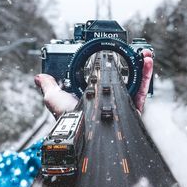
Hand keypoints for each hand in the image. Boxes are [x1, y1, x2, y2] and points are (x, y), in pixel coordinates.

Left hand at [35, 50, 152, 117]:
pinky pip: (141, 91)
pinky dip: (146, 76)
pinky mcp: (131, 109)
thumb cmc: (69, 119)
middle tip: (131, 52)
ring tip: (144, 53)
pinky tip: (147, 62)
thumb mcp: (55, 98)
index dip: (109, 65)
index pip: (103, 77)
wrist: (82, 135)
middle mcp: (108, 99)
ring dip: (141, 66)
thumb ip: (50, 86)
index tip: (113, 54)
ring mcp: (120, 103)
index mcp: (93, 95)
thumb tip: (40, 77)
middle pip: (122, 78)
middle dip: (129, 64)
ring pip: (134, 82)